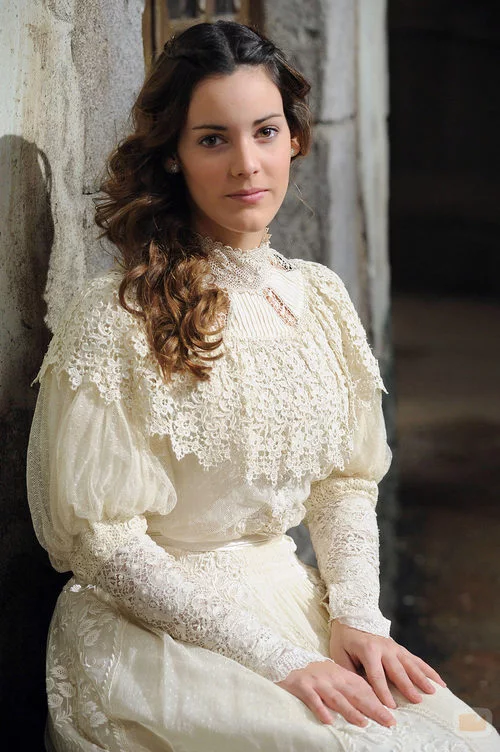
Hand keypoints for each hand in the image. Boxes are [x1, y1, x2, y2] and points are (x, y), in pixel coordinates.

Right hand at [275, 660, 397, 727]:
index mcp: (341, 674)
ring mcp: (317, 682)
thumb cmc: (313, 673)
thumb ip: (348, 687)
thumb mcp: (332, 676)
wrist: (285, 660)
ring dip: (350, 710)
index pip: (364, 688)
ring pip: (336, 698)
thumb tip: (369, 704)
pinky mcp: (302, 687)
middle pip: (355, 694)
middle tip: (388, 722)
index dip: (378, 701)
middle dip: (373, 708)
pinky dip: (320, 709)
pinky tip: (328, 720)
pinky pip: (313, 700)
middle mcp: (332, 677)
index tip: (391, 715)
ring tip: (363, 722)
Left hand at [329, 620, 446, 708]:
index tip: (391, 707)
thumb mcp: (339, 654)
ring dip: (422, 678)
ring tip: (433, 692)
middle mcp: (384, 648)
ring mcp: (394, 647)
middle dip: (407, 686)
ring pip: (411, 664)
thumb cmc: (344, 641)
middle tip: (417, 701)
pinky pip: (416, 660)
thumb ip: (349, 672)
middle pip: (397, 670)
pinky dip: (428, 670)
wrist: (351, 619)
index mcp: (367, 650)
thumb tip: (358, 692)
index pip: (376, 674)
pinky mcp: (400, 649)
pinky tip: (440, 681)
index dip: (383, 691)